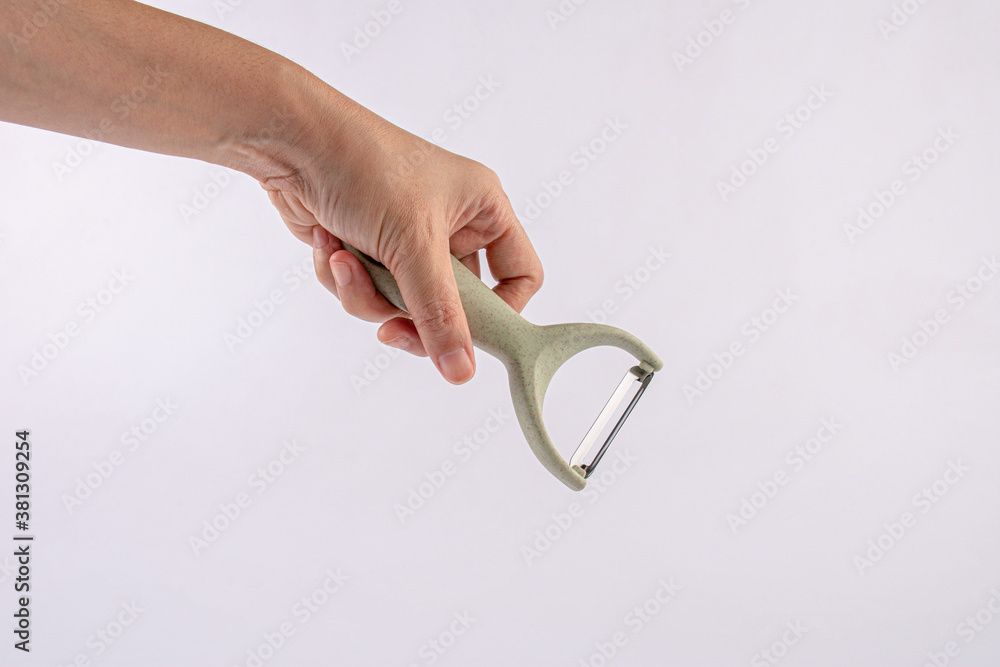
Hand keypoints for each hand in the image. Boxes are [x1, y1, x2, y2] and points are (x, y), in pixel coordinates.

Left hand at [262, 99, 542, 383]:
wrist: (290, 141)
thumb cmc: (364, 167)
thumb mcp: (413, 245)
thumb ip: (439, 314)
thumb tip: (462, 371)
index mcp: (483, 210)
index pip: (520, 275)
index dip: (503, 312)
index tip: (472, 339)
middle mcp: (451, 224)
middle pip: (454, 304)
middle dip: (412, 312)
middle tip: (390, 328)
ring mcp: (407, 238)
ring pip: (402, 304)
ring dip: (366, 294)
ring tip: (341, 262)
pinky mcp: (367, 248)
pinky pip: (366, 291)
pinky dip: (341, 278)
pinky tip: (325, 244)